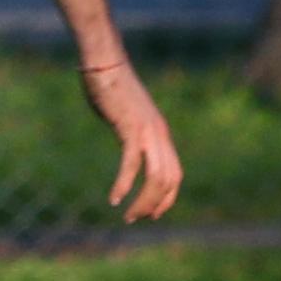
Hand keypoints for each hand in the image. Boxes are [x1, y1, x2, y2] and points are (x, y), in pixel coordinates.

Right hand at [82, 52, 181, 223]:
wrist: (105, 61)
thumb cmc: (111, 85)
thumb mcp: (127, 114)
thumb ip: (131, 132)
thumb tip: (126, 144)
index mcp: (160, 133)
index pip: (175, 175)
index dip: (167, 198)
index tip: (152, 214)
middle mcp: (159, 134)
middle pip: (168, 181)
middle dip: (154, 205)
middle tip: (135, 218)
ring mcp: (147, 132)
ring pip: (155, 178)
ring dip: (142, 202)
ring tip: (128, 215)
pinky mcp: (130, 128)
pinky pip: (131, 164)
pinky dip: (124, 185)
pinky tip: (114, 198)